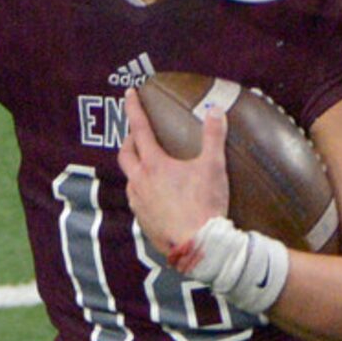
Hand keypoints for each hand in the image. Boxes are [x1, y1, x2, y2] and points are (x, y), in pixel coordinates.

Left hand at [118, 91, 228, 258]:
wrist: (199, 246)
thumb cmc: (204, 205)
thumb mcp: (213, 167)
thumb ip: (214, 136)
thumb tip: (216, 110)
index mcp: (154, 164)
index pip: (140, 128)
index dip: (134, 108)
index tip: (129, 94)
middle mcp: (140, 182)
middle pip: (125, 154)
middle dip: (129, 140)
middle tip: (136, 134)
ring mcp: (139, 203)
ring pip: (129, 179)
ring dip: (135, 168)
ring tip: (147, 166)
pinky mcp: (143, 222)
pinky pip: (137, 201)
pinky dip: (142, 191)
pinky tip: (154, 196)